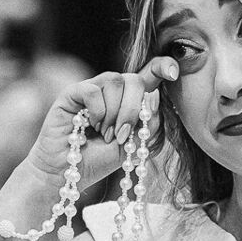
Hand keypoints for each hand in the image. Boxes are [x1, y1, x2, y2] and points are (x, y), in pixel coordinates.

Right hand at [23, 59, 177, 191]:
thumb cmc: (99, 160)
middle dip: (133, 110)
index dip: (163, 67)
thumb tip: (155, 94)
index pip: (149, 73)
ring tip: (105, 134)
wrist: (67, 174)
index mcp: (129, 100)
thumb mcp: (133, 147)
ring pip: (115, 81)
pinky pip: (93, 90)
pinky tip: (91, 126)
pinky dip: (98, 111)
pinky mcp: (72, 93)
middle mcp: (110, 90)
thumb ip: (149, 124)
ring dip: (114, 113)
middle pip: (135, 80)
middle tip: (121, 135)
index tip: (174, 73)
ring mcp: (91, 89)